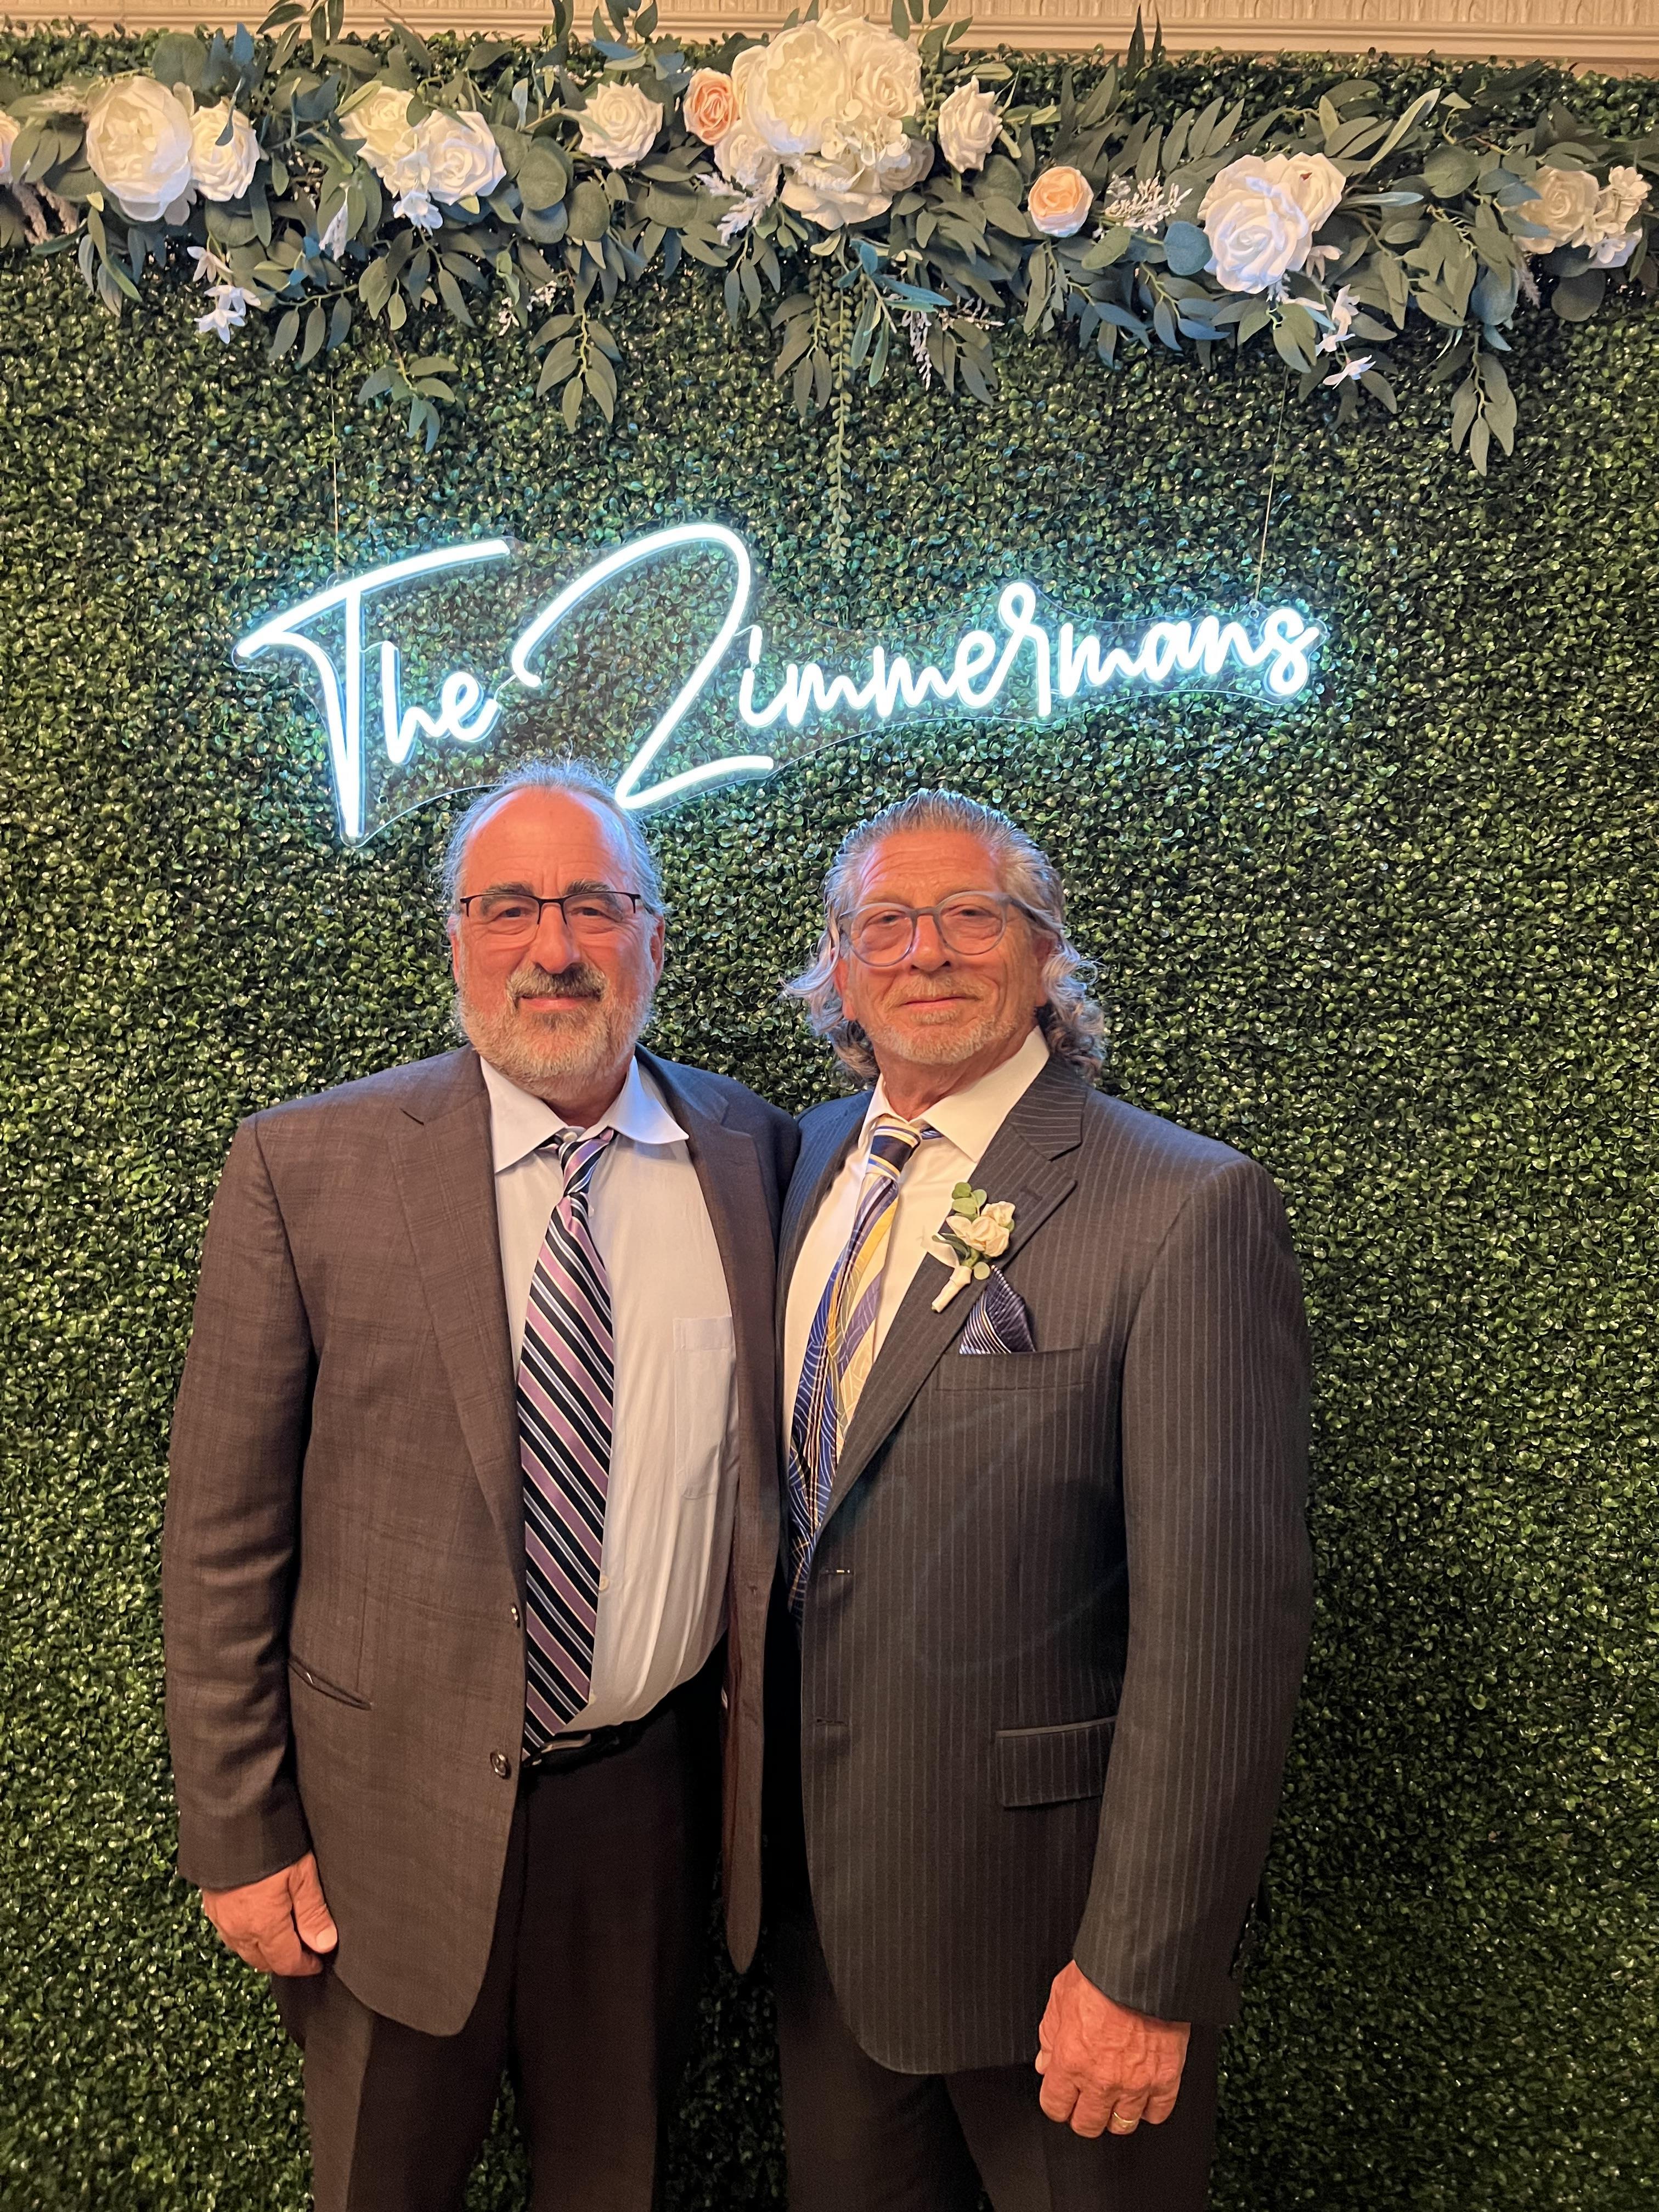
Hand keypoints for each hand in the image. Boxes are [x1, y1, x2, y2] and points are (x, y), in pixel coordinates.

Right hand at [201, 1851, 337, 1977]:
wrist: (229, 1820)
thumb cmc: (269, 1843)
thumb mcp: (302, 1874)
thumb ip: (313, 1912)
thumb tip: (324, 1944)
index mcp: (264, 1926)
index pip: (285, 1962)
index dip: (305, 1966)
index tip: (318, 1962)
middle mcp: (239, 1929)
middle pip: (263, 1961)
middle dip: (284, 1961)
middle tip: (304, 1950)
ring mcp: (221, 1919)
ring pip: (245, 1950)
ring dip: (264, 1950)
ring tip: (284, 1936)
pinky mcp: (211, 1905)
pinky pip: (230, 1934)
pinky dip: (246, 1936)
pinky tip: (257, 1921)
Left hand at [1035, 1960, 1188, 2137]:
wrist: (1143, 1966)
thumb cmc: (1101, 1974)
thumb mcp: (1060, 1997)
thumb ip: (1050, 2035)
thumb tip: (1045, 2062)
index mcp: (1071, 2060)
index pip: (1055, 2107)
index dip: (1056, 2103)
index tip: (1061, 2097)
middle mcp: (1101, 2079)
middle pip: (1088, 2125)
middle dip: (1083, 2115)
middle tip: (1086, 2101)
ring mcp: (1136, 2084)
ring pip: (1122, 2125)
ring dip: (1116, 2114)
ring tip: (1115, 2098)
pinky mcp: (1165, 2079)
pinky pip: (1158, 2114)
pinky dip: (1150, 2107)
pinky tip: (1143, 2094)